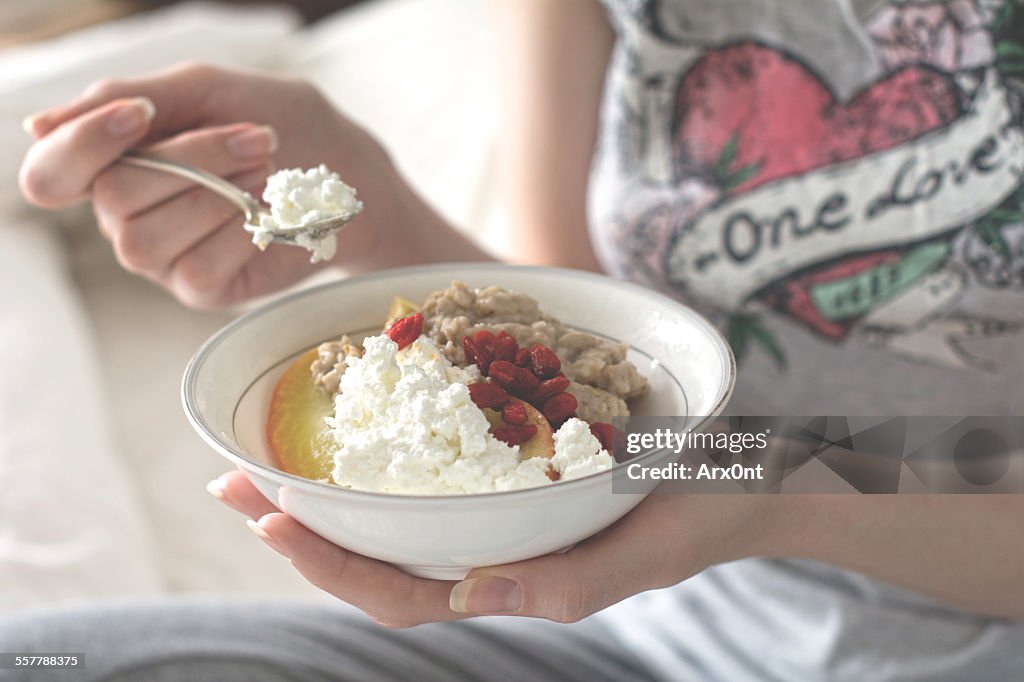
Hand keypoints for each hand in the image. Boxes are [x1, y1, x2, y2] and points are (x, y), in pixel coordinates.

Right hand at [19, 63, 400, 308]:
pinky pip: (197, 267)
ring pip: (147, 239)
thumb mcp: (209, 91)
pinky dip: (241, 234)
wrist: (349, 175)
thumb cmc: (281, 124)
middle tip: (258, 140)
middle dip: (195, 159)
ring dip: (220, 196)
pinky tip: (270, 217)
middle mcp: (124, 214)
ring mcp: (162, 258)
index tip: (144, 116)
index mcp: (113, 161)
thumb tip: (37, 124)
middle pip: (113, 198)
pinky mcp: (202, 288)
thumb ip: (130, 96)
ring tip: (268, 175)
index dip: (82, 146)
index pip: (49, 172)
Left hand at [206, 470, 767, 627]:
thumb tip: (467, 594)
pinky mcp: (509, 470)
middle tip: (228, 483)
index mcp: (511, 578)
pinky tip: (353, 425)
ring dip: (326, 491)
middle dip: (300, 527)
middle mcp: (490, 548)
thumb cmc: (693, 515)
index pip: (402, 593)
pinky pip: (432, 469)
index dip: (331, 566)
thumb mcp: (643, 553)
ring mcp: (496, 510)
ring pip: (394, 516)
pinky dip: (382, 453)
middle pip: (377, 555)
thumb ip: (567, 583)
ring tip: (261, 460)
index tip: (268, 519)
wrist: (734, 476)